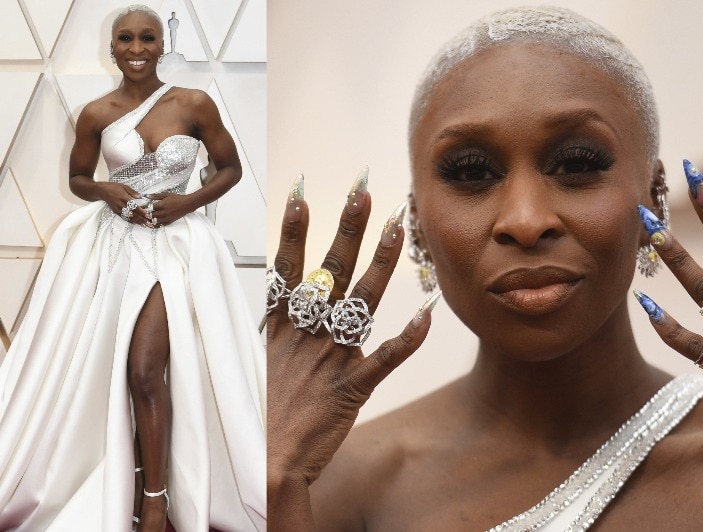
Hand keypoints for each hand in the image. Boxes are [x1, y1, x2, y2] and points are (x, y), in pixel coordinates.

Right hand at [99, 182, 147, 225]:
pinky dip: (130, 221)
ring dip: (137, 221)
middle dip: (141, 218)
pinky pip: (124, 218)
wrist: (101, 191)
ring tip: (144, 224)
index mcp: (124, 198)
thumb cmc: (113, 187)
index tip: (148, 215)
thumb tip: (141, 196)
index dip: (142, 211)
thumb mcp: (124, 186)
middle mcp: (121, 205)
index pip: (135, 206)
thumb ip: (133, 192)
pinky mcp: (116, 212)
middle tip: (149, 222)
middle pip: (133, 214)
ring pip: (129, 217)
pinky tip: (136, 223)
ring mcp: (118, 209)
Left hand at [143, 192, 193, 225]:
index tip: (140, 207)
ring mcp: (166, 218)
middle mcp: (163, 212)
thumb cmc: (177, 198)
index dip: (144, 207)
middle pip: (150, 215)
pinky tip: (153, 222)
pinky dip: (156, 224)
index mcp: (161, 205)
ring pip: (154, 221)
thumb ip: (155, 196)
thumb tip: (146, 196)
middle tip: (142, 213)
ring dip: (150, 219)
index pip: (149, 208)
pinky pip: (160, 225)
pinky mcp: (169, 221)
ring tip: (147, 218)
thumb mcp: (166, 194)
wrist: (187, 204)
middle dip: (146, 214)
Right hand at [267, 172, 434, 488]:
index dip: (293, 231)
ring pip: (360, 302)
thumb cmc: (261, 414)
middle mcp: (306, 334)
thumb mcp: (257, 363)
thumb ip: (275, 328)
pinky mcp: (352, 386)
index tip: (301, 194)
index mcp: (280, 328)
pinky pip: (384, 358)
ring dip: (381, 264)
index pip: (286, 268)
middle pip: (328, 272)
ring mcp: (330, 357)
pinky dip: (407, 338)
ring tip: (397, 230)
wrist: (266, 463)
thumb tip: (282, 297)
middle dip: (346, 230)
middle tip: (361, 194)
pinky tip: (428, 314)